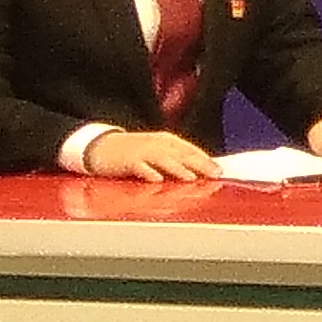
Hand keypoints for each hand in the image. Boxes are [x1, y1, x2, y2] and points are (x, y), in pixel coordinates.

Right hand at [87, 128, 216, 181]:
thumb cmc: (133, 151)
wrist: (100, 146)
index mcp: (166, 141)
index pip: (190, 150)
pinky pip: (139, 167)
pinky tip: (157, 180)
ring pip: (163, 160)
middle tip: (214, 175)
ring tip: (190, 178)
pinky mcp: (126, 160)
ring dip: (177, 169)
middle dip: (199, 165)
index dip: (206, 160)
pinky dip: (148, 172)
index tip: (220, 171)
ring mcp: (141, 151)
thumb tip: (199, 172)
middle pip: (181, 154)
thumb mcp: (156, 150)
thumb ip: (175, 159)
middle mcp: (156, 144)